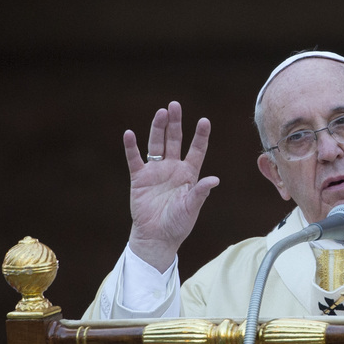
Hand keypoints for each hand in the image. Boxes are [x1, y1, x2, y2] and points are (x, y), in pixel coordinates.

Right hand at [124, 101, 218, 270]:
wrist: (156, 237)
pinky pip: (134, 159)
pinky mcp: (139, 178)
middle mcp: (173, 168)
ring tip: (160, 112)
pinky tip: (129, 133)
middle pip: (174, 140)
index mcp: (189, 174)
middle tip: (174, 105)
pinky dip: (131, 147)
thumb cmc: (177, 225)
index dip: (200, 136)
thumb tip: (215, 179)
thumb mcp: (191, 208)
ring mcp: (155, 171)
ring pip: (156, 144)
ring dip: (157, 128)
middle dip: (175, 123)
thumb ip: (200, 193)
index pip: (196, 150)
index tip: (204, 121)